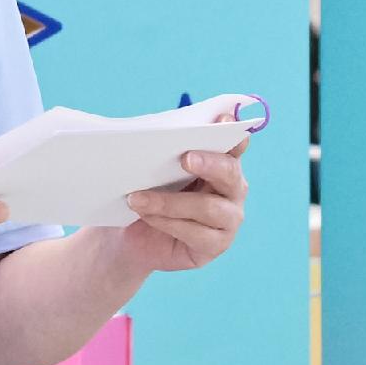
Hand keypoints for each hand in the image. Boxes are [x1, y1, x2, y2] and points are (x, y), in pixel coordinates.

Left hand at [115, 143, 250, 273]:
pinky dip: (167, 223)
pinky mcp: (217, 244)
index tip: (223, 119)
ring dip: (169, 202)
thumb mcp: (152, 169)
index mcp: (221, 162)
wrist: (131, 235)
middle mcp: (232, 189)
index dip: (233, 132)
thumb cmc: (147, 192)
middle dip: (209, 163)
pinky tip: (146, 216)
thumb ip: (162, 151)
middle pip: (230, 173)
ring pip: (208, 207)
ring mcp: (229, 219)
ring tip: (136, 198)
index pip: (234, 144)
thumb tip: (151, 132)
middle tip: (185, 158)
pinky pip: (196, 233)